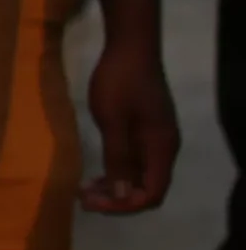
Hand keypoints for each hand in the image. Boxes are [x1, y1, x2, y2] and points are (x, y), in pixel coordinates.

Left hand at [82, 33, 178, 212]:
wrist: (130, 45)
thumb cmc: (120, 81)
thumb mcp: (113, 120)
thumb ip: (118, 157)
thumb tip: (120, 194)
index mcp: (162, 148)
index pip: (152, 193)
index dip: (124, 204)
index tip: (93, 203)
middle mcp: (164, 147)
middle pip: (148, 187)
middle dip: (117, 198)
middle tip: (84, 199)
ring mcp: (156, 137)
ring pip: (140, 174)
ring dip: (116, 185)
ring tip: (86, 190)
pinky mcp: (146, 127)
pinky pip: (136, 159)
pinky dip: (118, 169)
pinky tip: (97, 171)